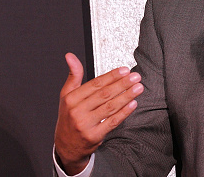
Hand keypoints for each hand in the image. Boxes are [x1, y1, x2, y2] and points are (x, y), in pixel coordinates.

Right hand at [54, 53, 143, 174]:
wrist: (65, 146)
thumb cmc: (69, 118)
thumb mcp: (66, 96)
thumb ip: (73, 76)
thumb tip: (70, 56)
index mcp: (71, 99)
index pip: (95, 84)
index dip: (111, 76)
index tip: (124, 70)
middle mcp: (77, 111)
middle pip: (104, 95)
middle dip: (122, 84)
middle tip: (135, 77)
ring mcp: (85, 124)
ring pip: (110, 107)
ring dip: (126, 96)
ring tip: (138, 88)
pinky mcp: (94, 136)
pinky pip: (112, 122)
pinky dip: (124, 112)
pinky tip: (133, 104)